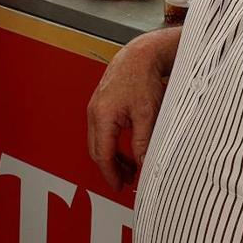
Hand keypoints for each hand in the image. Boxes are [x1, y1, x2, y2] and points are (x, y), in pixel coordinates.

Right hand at [86, 29, 180, 190]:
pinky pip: (101, 130)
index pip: (102, 154)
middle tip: (126, 180)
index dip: (110, 174)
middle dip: (110, 168)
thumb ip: (143, 142)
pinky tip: (126, 147)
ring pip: (98, 141)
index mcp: (102, 116)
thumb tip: (143, 163)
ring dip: (112, 156)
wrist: (139, 55)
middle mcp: (94, 112)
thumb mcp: (147, 115)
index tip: (119, 186)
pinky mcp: (101, 104)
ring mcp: (95, 107)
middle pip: (96, 150)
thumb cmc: (142, 78)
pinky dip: (111, 143)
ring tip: (130, 166)